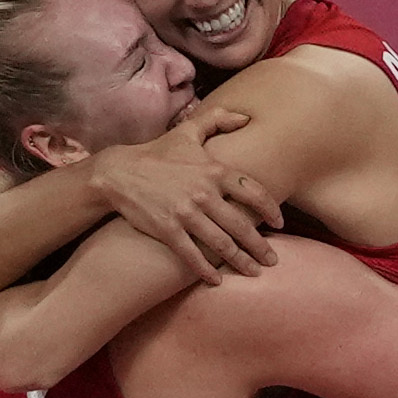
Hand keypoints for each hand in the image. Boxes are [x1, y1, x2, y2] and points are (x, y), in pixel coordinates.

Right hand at [87, 108, 276, 282]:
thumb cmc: (157, 153)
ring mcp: (185, 213)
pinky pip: (192, 255)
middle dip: (260, 246)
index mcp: (213, 170)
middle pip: (241, 224)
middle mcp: (203, 193)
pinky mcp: (167, 230)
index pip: (253, 191)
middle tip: (272, 260)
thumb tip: (246, 117)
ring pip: (221, 243)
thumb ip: (218, 120)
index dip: (270, 209)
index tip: (279, 223)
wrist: (118, 172)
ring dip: (241, 261)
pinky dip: (206, 270)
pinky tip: (217, 280)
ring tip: (254, 272)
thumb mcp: (187, 131)